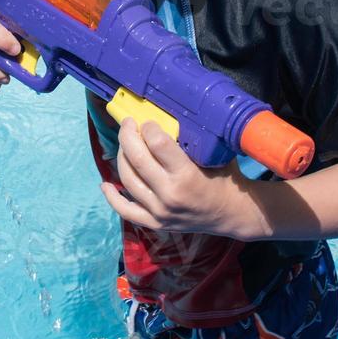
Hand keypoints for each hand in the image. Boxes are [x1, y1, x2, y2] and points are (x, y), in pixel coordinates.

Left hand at [100, 118, 246, 235]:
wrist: (232, 214)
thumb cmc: (224, 178)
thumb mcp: (212, 155)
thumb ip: (190, 138)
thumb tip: (165, 115)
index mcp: (186, 176)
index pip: (157, 144)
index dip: (148, 127)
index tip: (148, 121)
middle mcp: (169, 194)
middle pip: (137, 159)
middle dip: (127, 135)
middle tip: (127, 123)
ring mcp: (160, 211)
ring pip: (128, 179)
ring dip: (121, 157)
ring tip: (124, 144)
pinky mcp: (155, 223)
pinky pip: (126, 210)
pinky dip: (113, 197)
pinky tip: (105, 185)